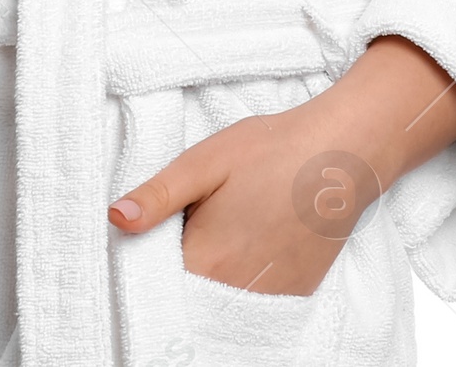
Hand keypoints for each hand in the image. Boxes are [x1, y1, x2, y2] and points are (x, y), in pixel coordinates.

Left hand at [108, 99, 380, 296]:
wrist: (339, 153)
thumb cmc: (269, 150)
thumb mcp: (203, 161)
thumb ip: (158, 195)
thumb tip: (115, 218)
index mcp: (208, 259)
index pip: (160, 286)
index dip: (149, 266)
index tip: (152, 242)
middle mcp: (238, 290)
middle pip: (191, 299)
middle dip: (180, 275)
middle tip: (189, 231)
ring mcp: (271, 297)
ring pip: (222, 303)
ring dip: (212, 281)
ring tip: (221, 236)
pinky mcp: (295, 294)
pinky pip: (255, 304)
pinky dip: (242, 285)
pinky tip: (247, 250)